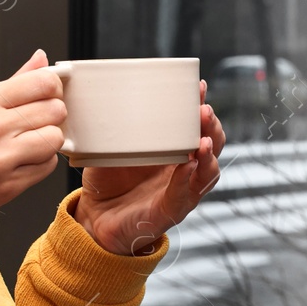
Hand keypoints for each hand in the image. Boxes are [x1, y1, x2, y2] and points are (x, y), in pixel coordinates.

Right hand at [0, 49, 63, 230]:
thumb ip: (13, 83)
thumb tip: (41, 58)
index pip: (43, 82)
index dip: (52, 88)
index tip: (46, 96)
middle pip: (55, 110)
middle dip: (52, 116)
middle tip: (35, 124)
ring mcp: (2, 156)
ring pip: (56, 137)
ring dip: (48, 141)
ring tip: (27, 145)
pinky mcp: (11, 183)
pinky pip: (49, 165)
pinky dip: (41, 163)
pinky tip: (21, 163)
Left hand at [71, 79, 225, 255]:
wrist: (95, 218)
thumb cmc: (108, 182)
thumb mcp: (111, 148)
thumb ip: (117, 128)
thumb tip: (107, 97)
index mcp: (173, 152)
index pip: (196, 127)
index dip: (200, 108)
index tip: (199, 87)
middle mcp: (182, 171)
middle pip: (212, 147)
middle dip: (211, 128)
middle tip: (204, 111)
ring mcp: (180, 192)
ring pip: (207, 173)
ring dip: (208, 155)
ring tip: (203, 140)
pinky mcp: (169, 212)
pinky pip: (183, 195)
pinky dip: (186, 180)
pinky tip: (188, 166)